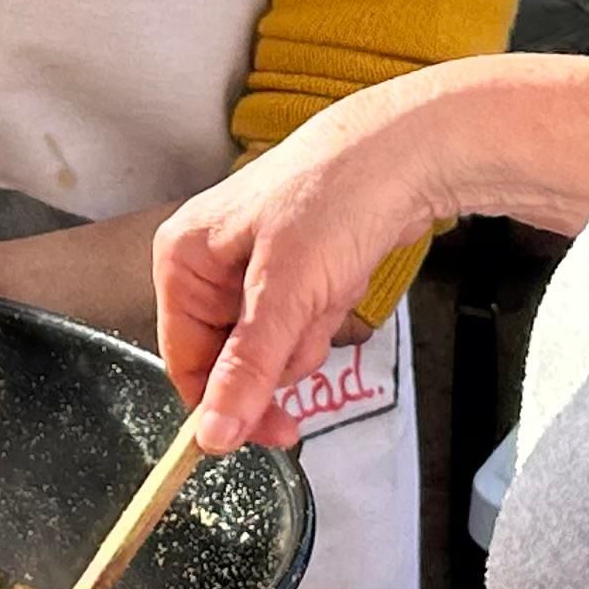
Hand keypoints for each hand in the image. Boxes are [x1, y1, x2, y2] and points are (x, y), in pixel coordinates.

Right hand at [152, 84, 439, 453]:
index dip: (223, 404)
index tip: (269, 433)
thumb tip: (211, 436)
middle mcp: (208, 263)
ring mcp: (252, 266)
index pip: (185, 361)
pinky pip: (300, 322)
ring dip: (308, 332)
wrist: (405, 153)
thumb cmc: (334, 199)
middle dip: (279, 354)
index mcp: (183, 260)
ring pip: (271, 346)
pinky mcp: (292, 269)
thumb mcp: (284, 294)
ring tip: (329, 286)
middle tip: (310, 334)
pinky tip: (341, 276)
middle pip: (230, 358)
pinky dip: (324, 313)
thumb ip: (246, 369)